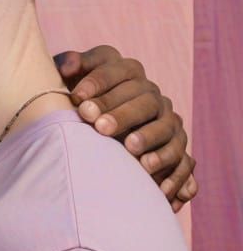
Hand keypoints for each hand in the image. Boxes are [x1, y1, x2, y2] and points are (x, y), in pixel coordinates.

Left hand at [55, 46, 196, 211]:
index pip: (120, 71)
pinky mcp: (175, 149)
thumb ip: (68, 66)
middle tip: (99, 127)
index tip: (77, 98)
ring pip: (167, 127)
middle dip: (122, 113)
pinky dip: (174, 172)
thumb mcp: (70, 81)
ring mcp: (167, 122)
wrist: (95, 131)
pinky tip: (158, 184)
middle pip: (145, 100)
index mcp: (129, 74)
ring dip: (149, 137)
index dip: (99, 82)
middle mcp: (152, 96)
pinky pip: (183, 161)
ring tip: (129, 148)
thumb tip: (67, 66)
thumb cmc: (78, 101)